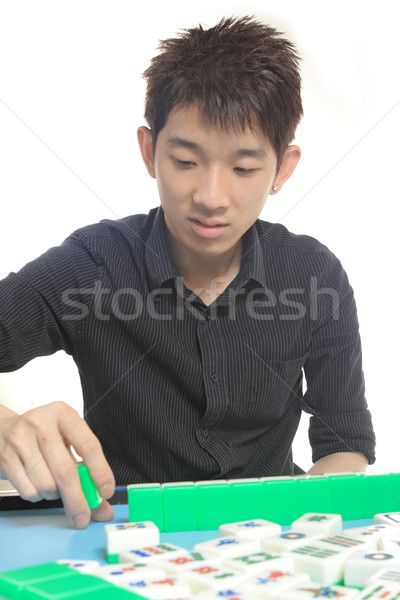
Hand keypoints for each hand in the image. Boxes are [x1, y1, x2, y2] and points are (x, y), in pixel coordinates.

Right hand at [0, 401, 114, 527]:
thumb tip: (103, 507)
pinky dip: (38, 495)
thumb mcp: (67, 441)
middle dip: (78, 499)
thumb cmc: (42, 435)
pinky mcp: (6, 458)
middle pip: (66, 471)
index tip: (105, 491)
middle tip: (84, 515)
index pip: (88, 445)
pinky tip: (38, 483)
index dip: (100, 472)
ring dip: (55, 495)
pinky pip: (29, 491)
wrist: (3, 430)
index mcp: (63, 414)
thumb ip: (87, 470)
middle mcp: (41, 423)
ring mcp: (21, 439)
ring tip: (54, 484)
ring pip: (47, 485)